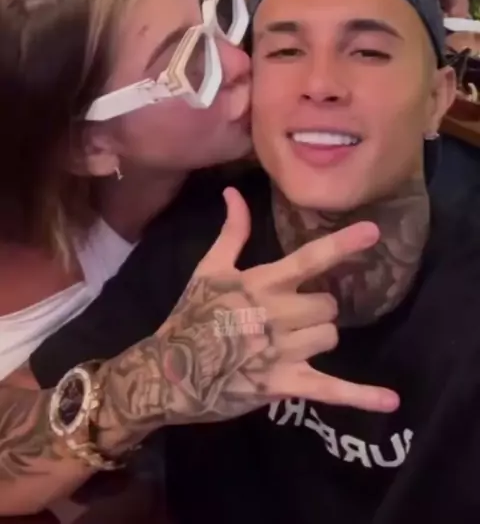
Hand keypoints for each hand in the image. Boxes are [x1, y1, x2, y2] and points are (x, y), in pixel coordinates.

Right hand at [154, 188, 398, 423]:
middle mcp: (279, 314)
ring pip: (330, 337)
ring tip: (290, 344)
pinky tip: (391, 400)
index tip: (373, 231)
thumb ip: (232, 232)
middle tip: (292, 316)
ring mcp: (284, 351)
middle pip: (328, 305)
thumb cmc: (190, 316)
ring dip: (317, 338)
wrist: (168, 371)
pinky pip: (331, 390)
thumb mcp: (208, 269)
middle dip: (317, 309)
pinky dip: (361, 396)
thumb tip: (234, 192)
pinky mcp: (286, 385)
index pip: (309, 259)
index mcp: (263, 283)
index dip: (342, 245)